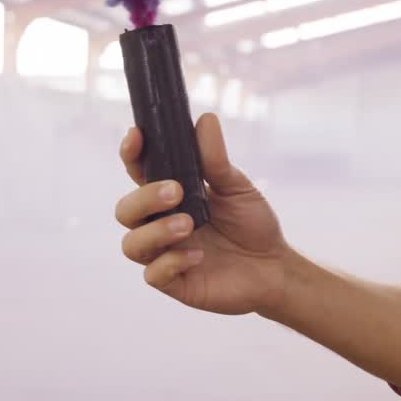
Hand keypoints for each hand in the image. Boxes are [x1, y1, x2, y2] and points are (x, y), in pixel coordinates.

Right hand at [115, 113, 289, 314]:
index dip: (131, 154)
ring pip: (132, 244)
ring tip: (187, 224)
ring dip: (154, 231)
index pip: (139, 173)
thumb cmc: (252, 223)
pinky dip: (171, 262)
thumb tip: (205, 119)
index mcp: (172, 195)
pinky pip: (153, 275)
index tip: (137, 136)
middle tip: (176, 191)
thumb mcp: (237, 187)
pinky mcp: (175, 282)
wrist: (275, 266)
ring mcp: (164, 253)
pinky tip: (198, 256)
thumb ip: (215, 159)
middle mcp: (160, 224)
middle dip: (144, 198)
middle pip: (126, 210)